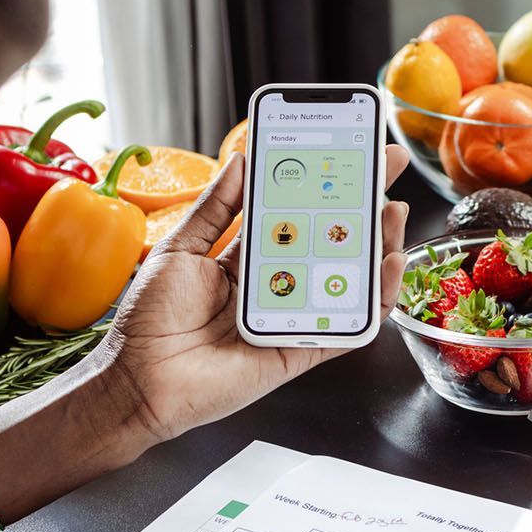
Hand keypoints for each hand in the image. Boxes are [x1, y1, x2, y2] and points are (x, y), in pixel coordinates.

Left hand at [95, 147, 410, 450]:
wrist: (139, 380)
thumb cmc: (149, 320)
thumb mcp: (179, 248)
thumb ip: (216, 209)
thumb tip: (242, 161)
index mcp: (246, 261)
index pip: (298, 215)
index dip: (325, 186)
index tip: (351, 152)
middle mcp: (276, 287)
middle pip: (333, 244)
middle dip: (364, 206)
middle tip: (389, 169)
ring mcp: (292, 317)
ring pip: (348, 281)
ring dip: (378, 246)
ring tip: (392, 212)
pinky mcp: (301, 350)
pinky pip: (348, 325)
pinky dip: (375, 299)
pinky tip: (388, 267)